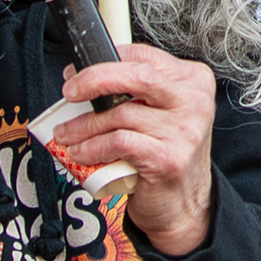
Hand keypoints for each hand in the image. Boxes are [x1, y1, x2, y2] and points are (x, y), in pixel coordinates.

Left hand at [49, 43, 218, 253]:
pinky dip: (92, 147)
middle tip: (69, 92)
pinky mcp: (168, 158)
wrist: (183, 204)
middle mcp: (194, 101)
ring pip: (120, 114)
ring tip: (66, 134)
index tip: (76, 74)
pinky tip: (80, 152)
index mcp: (193, 81)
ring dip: (83, 125)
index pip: (143, 56)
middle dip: (93, 79)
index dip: (104, 61)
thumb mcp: (159, 113)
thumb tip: (83, 78)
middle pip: (136, 75)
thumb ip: (134, 92)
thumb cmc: (163, 153)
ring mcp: (184, 130)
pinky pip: (118, 142)